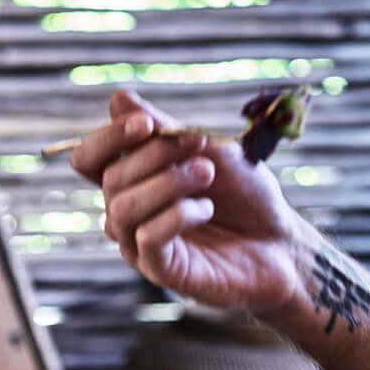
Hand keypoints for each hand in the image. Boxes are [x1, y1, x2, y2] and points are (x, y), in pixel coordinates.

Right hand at [69, 89, 309, 315]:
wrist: (280, 242)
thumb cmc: (244, 195)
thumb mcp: (208, 150)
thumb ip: (163, 128)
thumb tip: (117, 99)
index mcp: (132, 182)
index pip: (89, 160)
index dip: (108, 139)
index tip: (147, 123)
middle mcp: (127, 214)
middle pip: (110, 180)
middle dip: (155, 155)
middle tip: (200, 145)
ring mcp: (138, 245)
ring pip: (121, 209)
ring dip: (168, 183)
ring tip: (207, 174)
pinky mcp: (159, 271)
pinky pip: (147, 237)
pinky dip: (178, 215)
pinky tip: (207, 210)